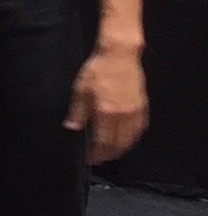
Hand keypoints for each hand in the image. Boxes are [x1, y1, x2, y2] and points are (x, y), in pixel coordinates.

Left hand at [67, 41, 148, 164]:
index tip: (91, 159)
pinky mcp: (143, 106)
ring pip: (131, 138)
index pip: (102, 141)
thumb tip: (72, 128)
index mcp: (106, 113)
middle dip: (109, 154)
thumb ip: (77, 112)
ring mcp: (135, 111)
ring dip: (122, 149)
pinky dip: (133, 137)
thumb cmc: (97, 70)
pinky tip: (127, 139)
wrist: (119, 55)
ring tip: (112, 152)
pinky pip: (140, 128)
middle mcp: (123, 116)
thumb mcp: (80, 90)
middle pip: (118, 144)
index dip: (96, 153)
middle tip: (100, 159)